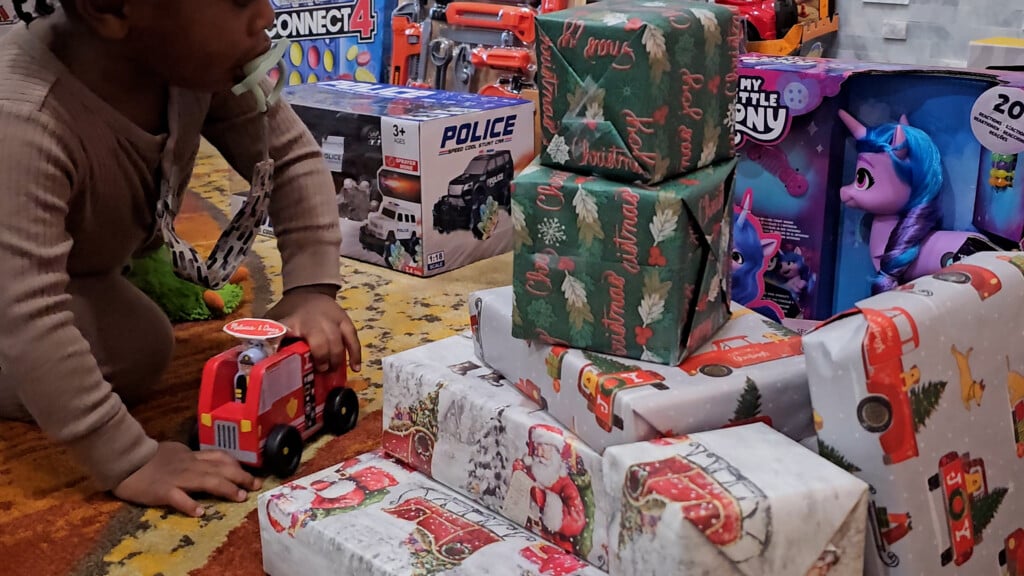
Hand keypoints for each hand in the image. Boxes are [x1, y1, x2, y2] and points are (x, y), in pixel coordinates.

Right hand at [113, 442, 261, 516]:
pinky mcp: (162, 490)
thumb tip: (209, 462)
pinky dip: (189, 505)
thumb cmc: (149, 457)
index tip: (252, 476)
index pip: (220, 458)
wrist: (125, 460)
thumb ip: (192, 458)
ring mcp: (176, 478)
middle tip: (255, 487)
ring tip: (239, 497)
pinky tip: (200, 513)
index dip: (238, 466)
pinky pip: (178, 498)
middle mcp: (189, 465)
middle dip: (240, 477)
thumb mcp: (176, 452)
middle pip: (220, 469)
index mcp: (192, 456)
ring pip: (206, 480)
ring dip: (225, 488)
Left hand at [266, 285, 361, 372]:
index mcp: (291, 321)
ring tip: (331, 372)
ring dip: (336, 359)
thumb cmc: (290, 312)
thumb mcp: (273, 321)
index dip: (279, 346)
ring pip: (337, 340)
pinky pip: (352, 337)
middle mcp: (313, 319)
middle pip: (319, 341)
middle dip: (320, 359)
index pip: (283, 334)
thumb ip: (267, 338)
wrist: (308, 290)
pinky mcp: (344, 319)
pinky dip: (354, 353)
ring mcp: (331, 319)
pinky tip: (354, 368)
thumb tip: (259, 360)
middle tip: (319, 373)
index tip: (278, 361)